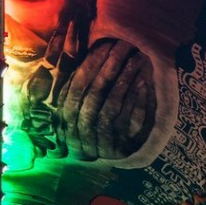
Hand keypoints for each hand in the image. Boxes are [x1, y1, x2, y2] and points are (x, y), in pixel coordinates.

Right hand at [56, 38, 154, 160]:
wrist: (102, 163)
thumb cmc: (91, 124)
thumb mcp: (80, 103)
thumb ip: (77, 79)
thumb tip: (72, 40)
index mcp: (62, 116)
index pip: (73, 86)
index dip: (87, 64)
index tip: (103, 44)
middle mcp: (74, 130)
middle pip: (92, 93)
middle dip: (108, 66)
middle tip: (122, 45)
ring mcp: (94, 141)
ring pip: (108, 105)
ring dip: (124, 79)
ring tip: (136, 59)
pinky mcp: (112, 149)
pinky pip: (123, 119)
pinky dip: (133, 99)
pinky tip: (143, 82)